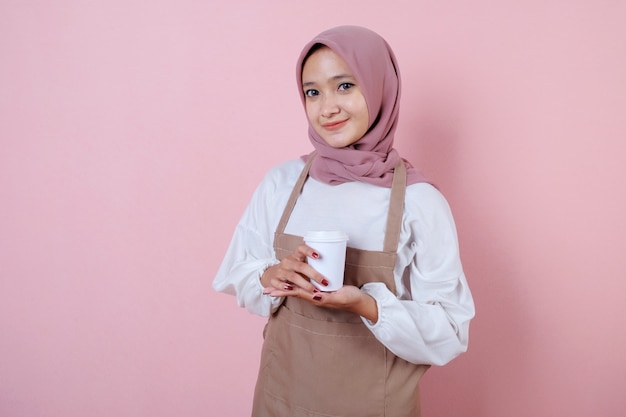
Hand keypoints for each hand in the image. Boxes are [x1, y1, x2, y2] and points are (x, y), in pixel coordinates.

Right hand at [261, 243, 326, 294]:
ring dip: (304, 284)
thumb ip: (315, 264)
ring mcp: (281, 271)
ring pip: (293, 276)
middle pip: (301, 266)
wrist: (274, 274)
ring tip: (314, 290)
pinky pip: (279, 283)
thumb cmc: (294, 269)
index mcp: (296, 255)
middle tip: (325, 281)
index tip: (318, 256)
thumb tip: (336, 262)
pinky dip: (284, 287)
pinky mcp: (274, 280)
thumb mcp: (302, 263)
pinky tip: (291, 289)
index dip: (309, 250)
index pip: (301, 248)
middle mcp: (288, 261)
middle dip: (314, 274)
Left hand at [261, 246, 377, 322]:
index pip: (298, 293)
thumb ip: (328, 297)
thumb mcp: (340, 297)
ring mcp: (318, 294)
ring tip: (273, 289)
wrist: (360, 301)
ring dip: (286, 289)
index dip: (285, 290)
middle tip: (266, 291)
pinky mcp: (322, 290)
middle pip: (294, 292)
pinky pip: (307, 288)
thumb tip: (314, 296)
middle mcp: (315, 297)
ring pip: (299, 290)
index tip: (272, 290)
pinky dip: (297, 286)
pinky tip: (294, 283)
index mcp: (317, 298)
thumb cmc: (351, 298)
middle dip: (280, 291)